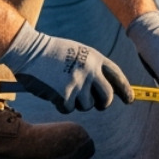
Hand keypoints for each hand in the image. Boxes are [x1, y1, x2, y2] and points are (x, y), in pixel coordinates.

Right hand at [0, 23, 133, 112]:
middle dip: (103, 104)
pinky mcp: (64, 95)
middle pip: (107, 96)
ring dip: (76, 102)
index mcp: (94, 58)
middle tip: (97, 105)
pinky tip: (52, 92)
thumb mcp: (77, 53)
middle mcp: (90, 71)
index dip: (125, 89)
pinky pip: (68, 108)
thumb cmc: (50, 52)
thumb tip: (104, 89)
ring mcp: (78, 84)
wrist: (29, 50)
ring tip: (63, 89)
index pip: (117, 76)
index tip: (129, 99)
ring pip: (87, 106)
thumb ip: (91, 68)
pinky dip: (61, 104)